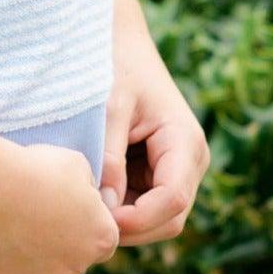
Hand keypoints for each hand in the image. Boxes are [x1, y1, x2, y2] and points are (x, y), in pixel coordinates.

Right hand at [0, 139, 118, 273]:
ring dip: (35, 266)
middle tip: (33, 214)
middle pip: (73, 260)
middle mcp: (76, 268)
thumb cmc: (33, 170)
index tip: (63, 205)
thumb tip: (86, 198)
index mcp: (100, 238)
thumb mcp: (76, 163)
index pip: (103, 238)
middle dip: (60, 243)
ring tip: (13, 235)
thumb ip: (89, 187)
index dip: (84, 221)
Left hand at [101, 0, 207, 246]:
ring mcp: (176, 171)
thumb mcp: (110, 107)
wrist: (121, 46)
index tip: (97, 217)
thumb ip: (108, 156)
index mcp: (185, 142)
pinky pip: (142, 208)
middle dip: (130, 227)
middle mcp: (189, 162)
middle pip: (169, 220)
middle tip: (83, 220)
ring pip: (157, 221)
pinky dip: (118, 211)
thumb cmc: (116, 68)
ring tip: (83, 206)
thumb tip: (104, 207)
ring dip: (122, 221)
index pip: (173, 200)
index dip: (138, 219)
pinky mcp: (157, 175)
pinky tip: (88, 196)